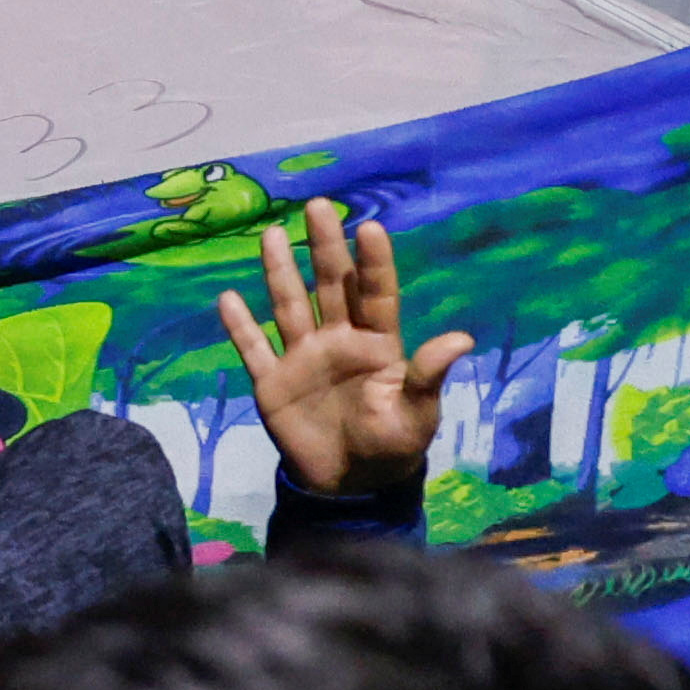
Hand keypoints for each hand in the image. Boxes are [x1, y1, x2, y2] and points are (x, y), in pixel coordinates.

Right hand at [217, 199, 466, 500]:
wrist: (352, 483)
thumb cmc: (394, 445)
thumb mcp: (419, 414)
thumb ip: (430, 375)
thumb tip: (460, 338)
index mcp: (378, 343)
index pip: (377, 293)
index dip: (374, 263)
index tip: (369, 228)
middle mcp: (339, 340)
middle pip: (331, 285)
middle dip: (324, 247)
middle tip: (318, 206)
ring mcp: (303, 359)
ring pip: (289, 306)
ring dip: (280, 272)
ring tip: (271, 235)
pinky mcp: (273, 384)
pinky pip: (254, 350)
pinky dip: (240, 327)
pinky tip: (229, 299)